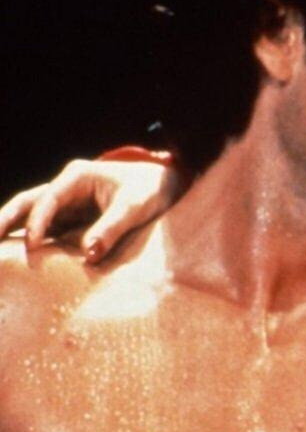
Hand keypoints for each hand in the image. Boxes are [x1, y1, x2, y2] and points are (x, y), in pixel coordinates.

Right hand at [0, 158, 179, 262]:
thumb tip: (89, 254)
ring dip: (12, 229)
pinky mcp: (70, 216)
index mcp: (77, 176)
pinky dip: (29, 238)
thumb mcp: (135, 207)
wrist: (163, 185)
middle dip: (6, 220)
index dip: (38, 222)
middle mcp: (65, 186)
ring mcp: (65, 201)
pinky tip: (15, 255)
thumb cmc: (149, 190)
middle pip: (27, 202)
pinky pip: (45, 227)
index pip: (49, 198)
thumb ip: (112, 228)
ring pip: (30, 214)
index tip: (33, 245)